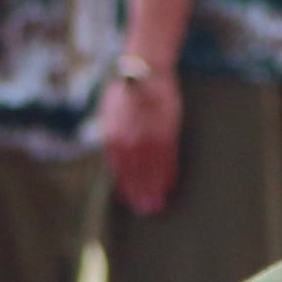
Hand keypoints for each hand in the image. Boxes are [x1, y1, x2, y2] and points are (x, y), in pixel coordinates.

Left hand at [103, 67, 177, 216]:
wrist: (145, 71)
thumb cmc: (127, 90)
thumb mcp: (111, 114)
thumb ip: (114, 136)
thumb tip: (116, 157)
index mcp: (113, 137)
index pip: (120, 169)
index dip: (127, 187)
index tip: (131, 200)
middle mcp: (129, 141)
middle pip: (136, 174)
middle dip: (141, 193)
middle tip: (147, 211)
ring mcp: (149, 137)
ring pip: (152, 170)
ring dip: (155, 189)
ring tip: (159, 205)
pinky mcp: (167, 132)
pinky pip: (168, 158)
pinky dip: (169, 173)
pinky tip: (170, 185)